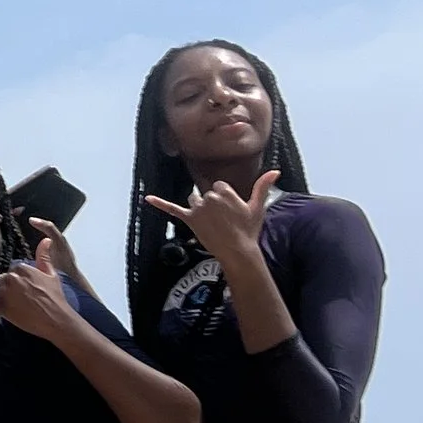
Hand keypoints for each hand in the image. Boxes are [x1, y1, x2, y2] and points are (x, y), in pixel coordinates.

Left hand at [0, 226, 79, 344]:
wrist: (56, 320)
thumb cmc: (55, 296)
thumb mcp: (51, 273)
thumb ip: (44, 255)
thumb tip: (45, 239)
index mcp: (20, 267)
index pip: (13, 270)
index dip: (22, 280)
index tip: (33, 288)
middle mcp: (9, 277)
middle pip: (4, 279)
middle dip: (13, 287)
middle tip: (28, 298)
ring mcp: (3, 292)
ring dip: (5, 295)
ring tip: (22, 305)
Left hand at [143, 167, 277, 272]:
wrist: (238, 251)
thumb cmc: (249, 230)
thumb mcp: (258, 207)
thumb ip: (263, 186)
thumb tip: (275, 171)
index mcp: (225, 192)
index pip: (219, 187)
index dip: (225, 199)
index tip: (231, 211)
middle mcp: (209, 197)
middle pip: (206, 194)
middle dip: (212, 205)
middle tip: (223, 221)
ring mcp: (198, 208)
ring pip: (193, 200)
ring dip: (199, 208)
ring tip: (211, 223)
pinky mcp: (189, 219)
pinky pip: (172, 209)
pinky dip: (159, 203)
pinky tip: (147, 198)